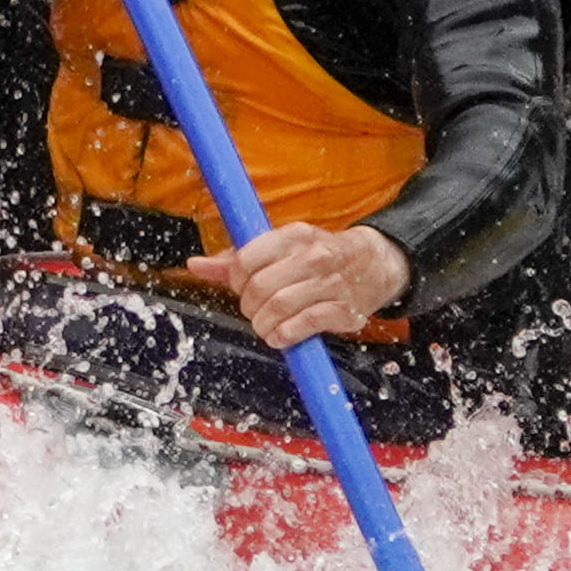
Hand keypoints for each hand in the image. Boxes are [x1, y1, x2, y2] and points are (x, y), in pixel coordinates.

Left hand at [194, 219, 411, 350]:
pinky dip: (285, 335)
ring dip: (264, 324)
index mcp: (294, 235)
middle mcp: (314, 256)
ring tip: (266, 325)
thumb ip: (235, 259)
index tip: (241, 287)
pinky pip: (305, 325)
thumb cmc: (318, 256)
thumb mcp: (279, 248)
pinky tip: (282, 335)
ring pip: (280, 307)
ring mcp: (331, 283)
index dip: (236, 280)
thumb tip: (195, 265)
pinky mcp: (343, 309)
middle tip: (254, 310)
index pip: (247, 259)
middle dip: (249, 306)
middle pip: (260, 288)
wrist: (374, 263)